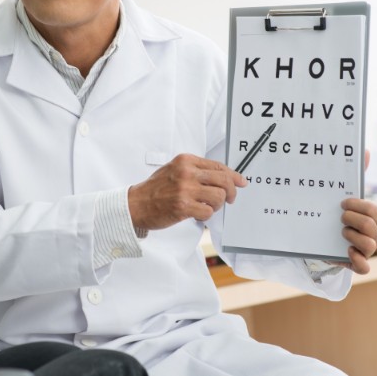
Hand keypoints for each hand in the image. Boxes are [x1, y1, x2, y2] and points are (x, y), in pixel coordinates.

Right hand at [128, 154, 246, 231]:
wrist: (136, 204)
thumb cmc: (155, 189)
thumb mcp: (174, 170)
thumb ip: (196, 171)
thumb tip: (223, 177)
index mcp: (185, 160)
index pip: (218, 166)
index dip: (234, 175)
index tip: (241, 182)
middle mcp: (186, 172)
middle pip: (224, 180)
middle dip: (232, 192)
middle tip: (230, 199)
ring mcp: (185, 189)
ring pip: (219, 197)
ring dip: (218, 205)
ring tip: (208, 207)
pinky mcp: (183, 206)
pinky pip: (208, 212)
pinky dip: (206, 215)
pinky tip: (197, 213)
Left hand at [335, 198, 376, 274]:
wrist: (331, 243)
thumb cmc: (339, 223)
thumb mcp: (344, 211)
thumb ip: (346, 205)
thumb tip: (336, 194)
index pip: (374, 211)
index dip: (357, 205)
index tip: (343, 204)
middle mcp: (376, 237)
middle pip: (368, 225)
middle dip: (350, 218)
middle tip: (341, 218)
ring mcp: (369, 252)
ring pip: (368, 244)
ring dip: (351, 235)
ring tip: (343, 232)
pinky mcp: (359, 265)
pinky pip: (364, 267)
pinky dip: (357, 259)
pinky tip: (349, 250)